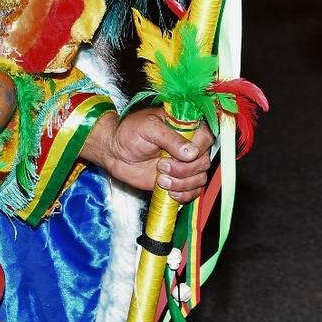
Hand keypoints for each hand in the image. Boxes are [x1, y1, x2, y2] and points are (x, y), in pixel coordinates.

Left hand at [81, 108, 212, 202]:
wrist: (115, 152)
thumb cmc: (129, 133)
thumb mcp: (148, 128)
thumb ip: (170, 138)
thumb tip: (191, 153)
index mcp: (185, 126)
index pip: (206, 137)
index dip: (197, 149)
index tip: (181, 155)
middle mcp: (188, 145)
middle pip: (203, 161)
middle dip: (184, 169)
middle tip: (161, 166)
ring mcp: (184, 164)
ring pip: (199, 178)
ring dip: (182, 183)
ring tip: (161, 179)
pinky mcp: (179, 180)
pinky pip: (193, 191)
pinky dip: (183, 194)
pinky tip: (168, 191)